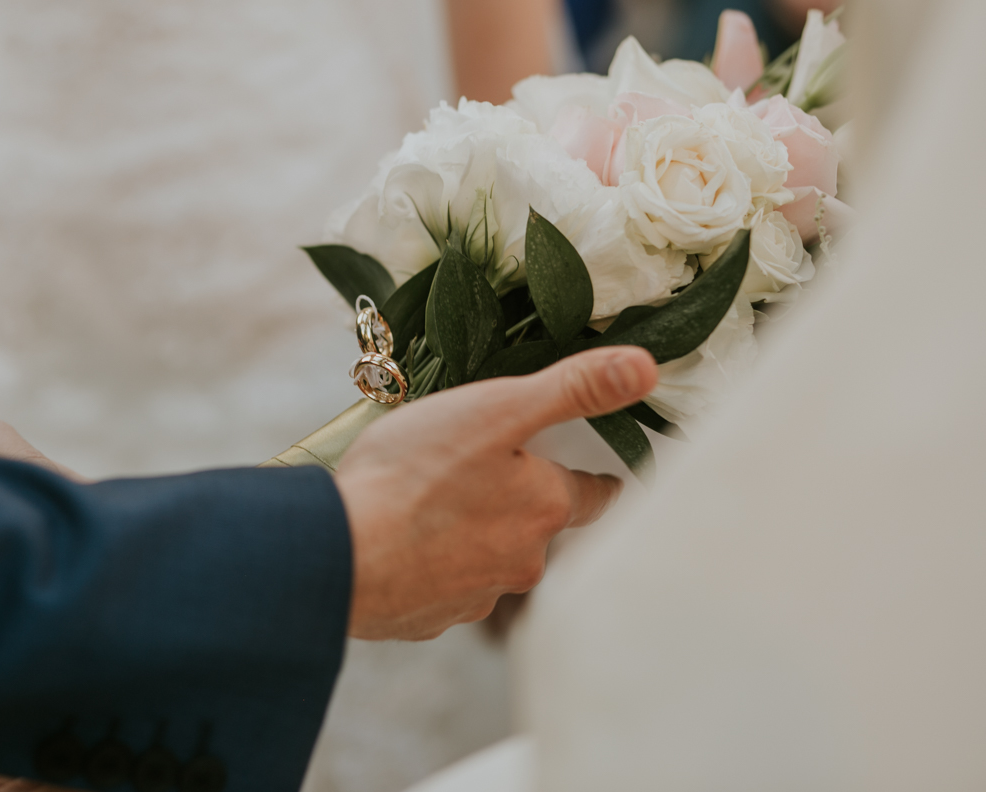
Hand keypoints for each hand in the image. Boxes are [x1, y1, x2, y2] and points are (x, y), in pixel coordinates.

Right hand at [337, 345, 656, 640]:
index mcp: (544, 509)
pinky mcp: (428, 617)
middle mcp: (522, 562)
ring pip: (490, 561)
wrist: (340, 553)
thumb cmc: (412, 476)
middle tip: (489, 476)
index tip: (596, 475)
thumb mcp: (497, 409)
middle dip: (521, 506)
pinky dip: (432, 569)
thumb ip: (572, 389)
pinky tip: (406, 547)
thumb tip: (645, 368)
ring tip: (437, 509)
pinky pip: (443, 590)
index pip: (592, 495)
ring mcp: (474, 596)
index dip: (593, 480)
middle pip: (537, 529)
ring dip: (474, 539)